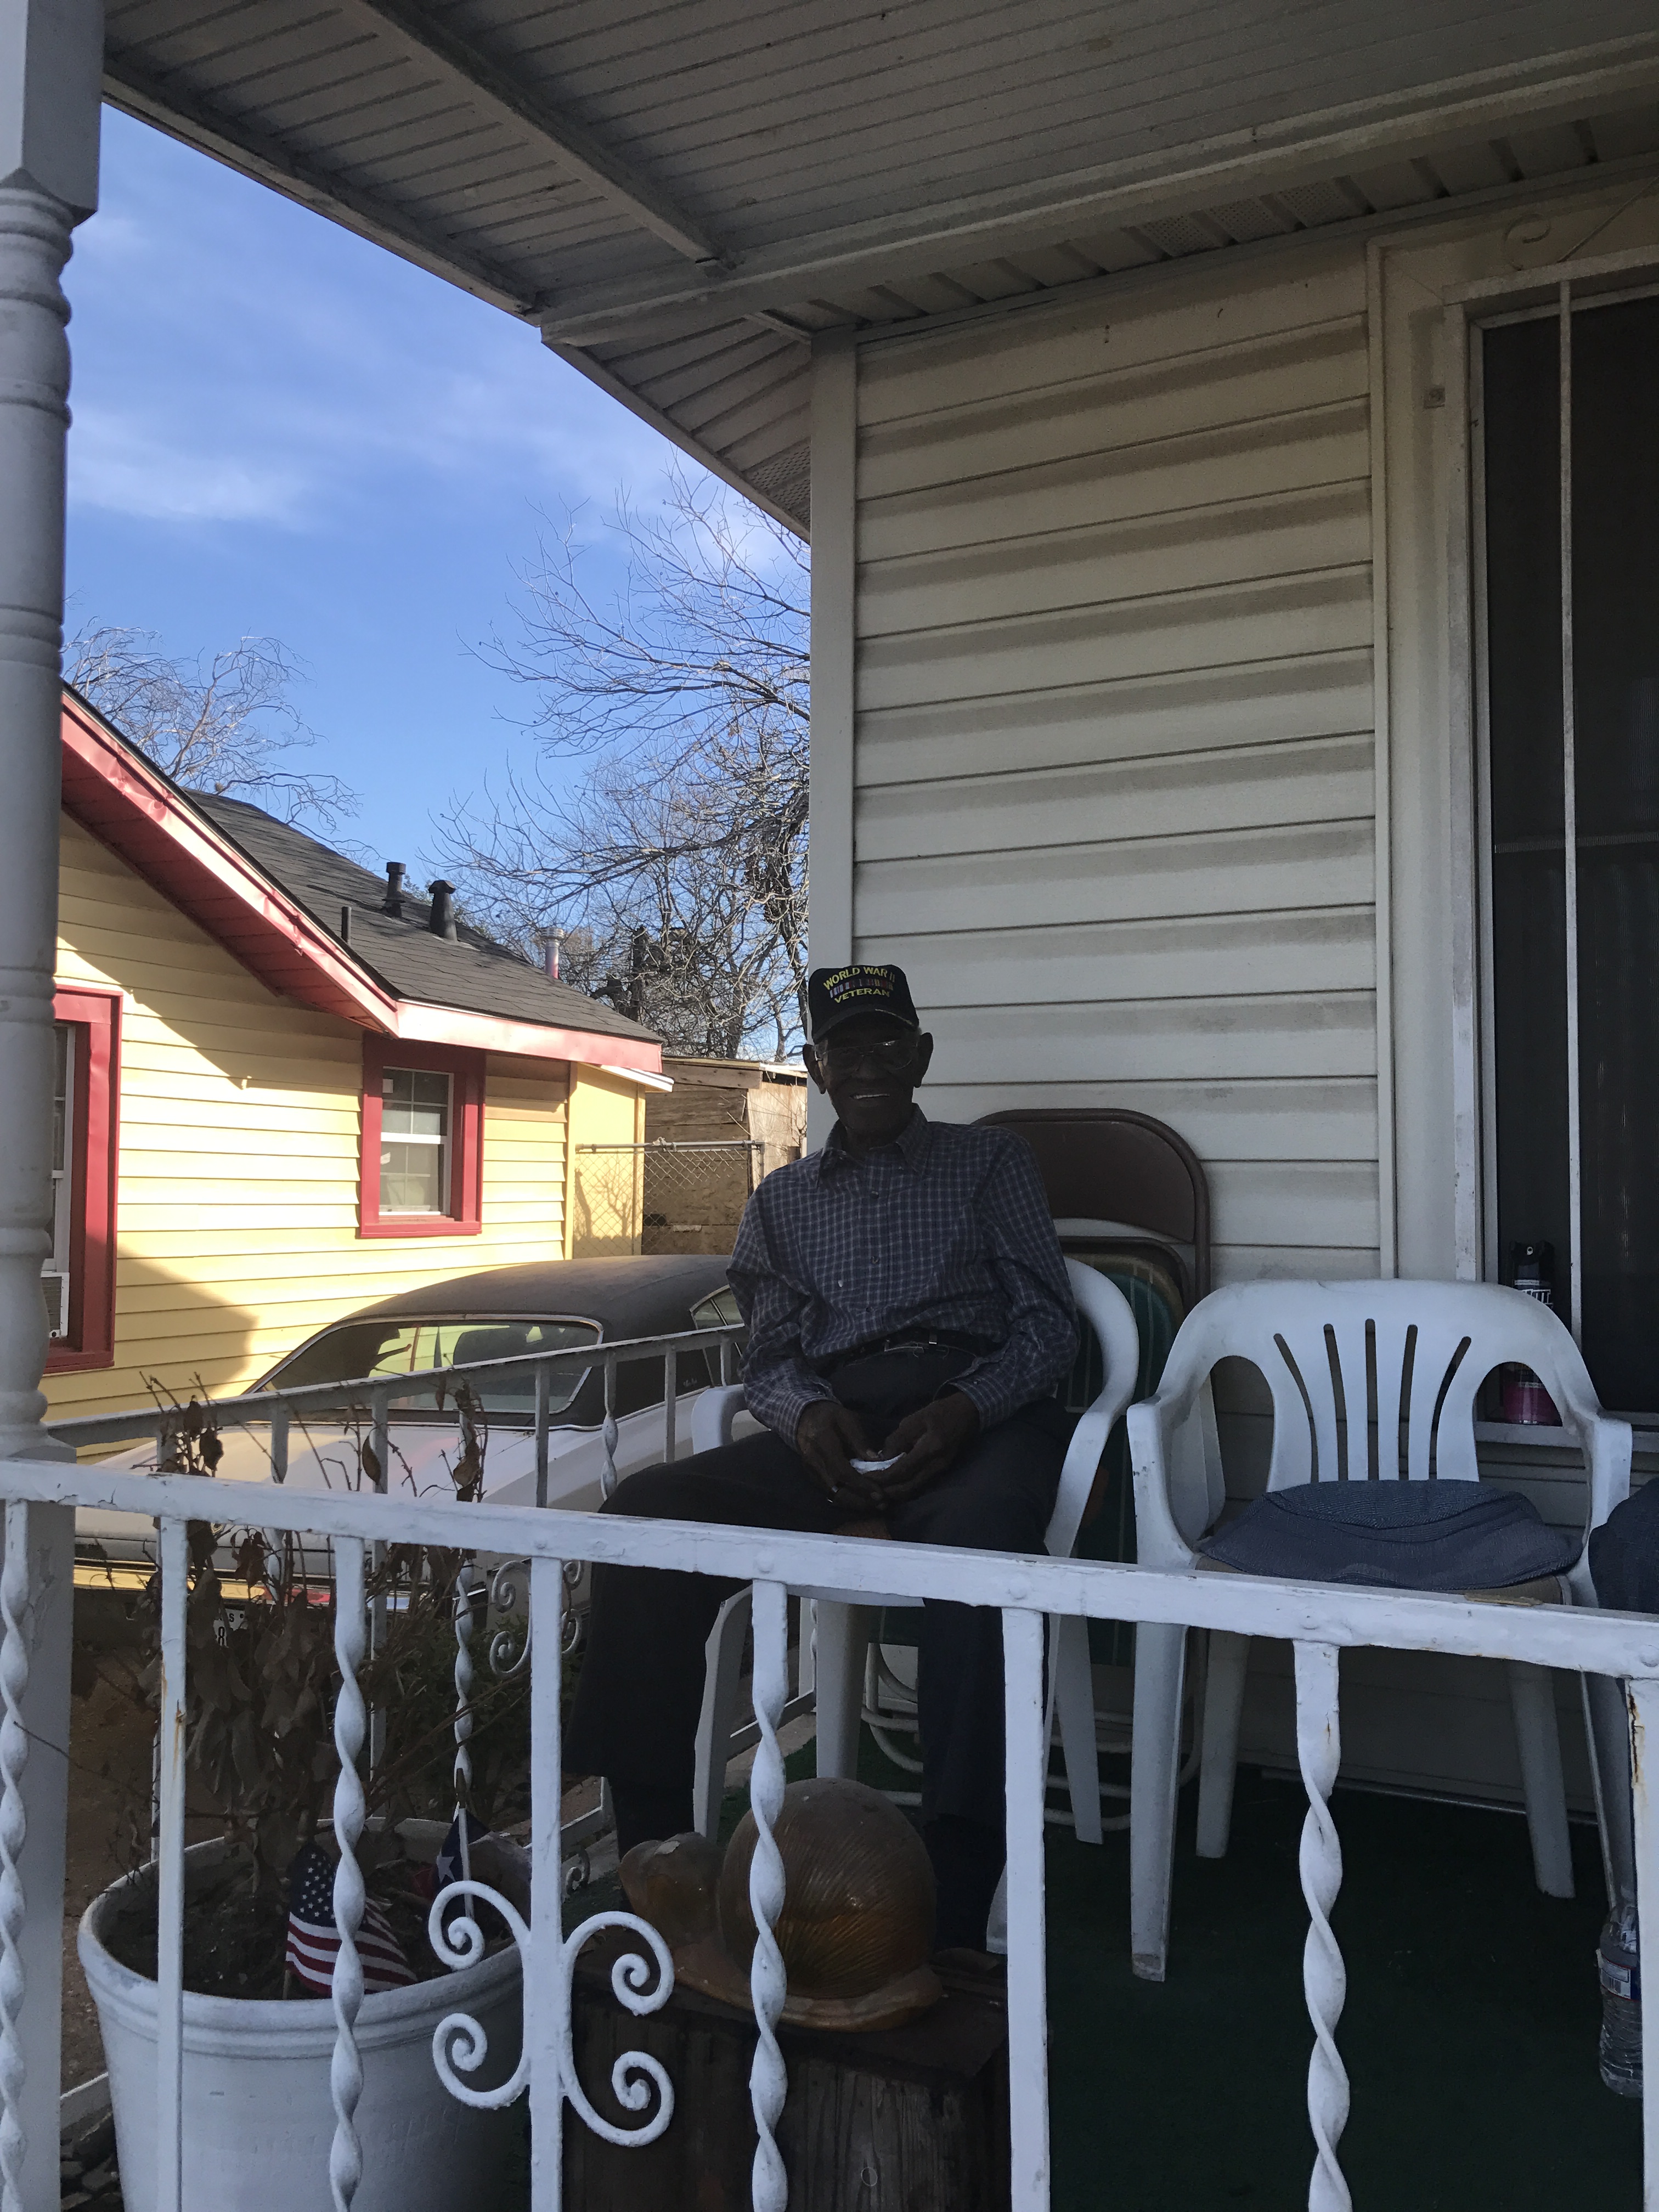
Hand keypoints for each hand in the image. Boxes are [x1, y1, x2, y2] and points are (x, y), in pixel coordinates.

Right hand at [795, 1400, 883, 1510]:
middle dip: (861, 1500)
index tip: (880, 1493)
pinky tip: (863, 1500)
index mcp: (822, 1444)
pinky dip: (847, 1500)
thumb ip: (859, 1440)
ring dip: (855, 1503)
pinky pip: (830, 1494)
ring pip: (833, 1496)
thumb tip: (876, 1460)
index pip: (842, 1471)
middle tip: (883, 1504)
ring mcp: (812, 1473)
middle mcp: (814, 1463)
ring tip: (876, 1505)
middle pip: (837, 1490)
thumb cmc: (829, 1416)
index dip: (862, 1485)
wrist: (803, 1418)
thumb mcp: (846, 1419)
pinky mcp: (813, 1478)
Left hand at [871, 1390, 980, 1505]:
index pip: (902, 1471)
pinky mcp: (939, 1473)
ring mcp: (939, 1471)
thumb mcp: (914, 1420)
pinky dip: (903, 1487)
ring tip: (876, 1486)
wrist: (966, 1415)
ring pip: (913, 1490)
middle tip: (867, 1486)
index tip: (864, 1477)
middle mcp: (936, 1466)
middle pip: (907, 1488)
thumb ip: (897, 1440)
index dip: (882, 1477)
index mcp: (930, 1449)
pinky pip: (918, 1486)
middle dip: (885, 1490)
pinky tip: (891, 1483)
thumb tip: (881, 1459)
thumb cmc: (938, 1413)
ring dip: (893, 1492)